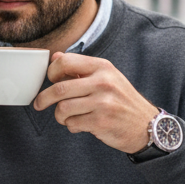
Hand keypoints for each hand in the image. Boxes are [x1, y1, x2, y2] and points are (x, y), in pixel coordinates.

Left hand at [33, 52, 157, 152]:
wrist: (145, 125)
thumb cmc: (122, 100)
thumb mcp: (107, 77)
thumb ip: (81, 68)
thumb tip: (55, 57)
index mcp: (102, 67)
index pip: (65, 62)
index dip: (51, 72)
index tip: (50, 81)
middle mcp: (103, 82)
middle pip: (59, 88)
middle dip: (43, 98)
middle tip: (39, 104)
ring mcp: (103, 103)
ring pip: (63, 109)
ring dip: (59, 116)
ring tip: (65, 117)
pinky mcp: (101, 122)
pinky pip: (72, 124)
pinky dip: (71, 126)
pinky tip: (80, 125)